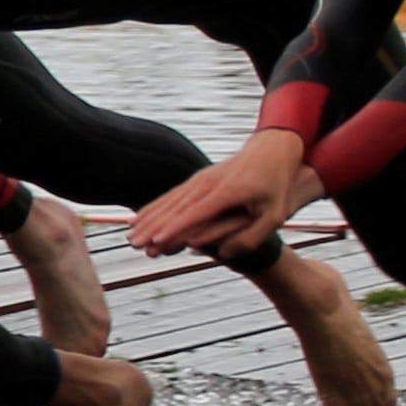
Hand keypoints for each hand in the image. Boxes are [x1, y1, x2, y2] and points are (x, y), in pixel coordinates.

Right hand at [134, 130, 319, 252]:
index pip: (196, 213)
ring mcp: (199, 180)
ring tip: (130, 236)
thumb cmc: (275, 186)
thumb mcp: (276, 215)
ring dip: (148, 219)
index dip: (176, 228)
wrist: (271, 150)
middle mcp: (208, 184)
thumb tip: (223, 255)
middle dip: (153, 227)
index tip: (157, 241)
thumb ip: (252, 237)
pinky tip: (140, 218)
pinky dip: (154, 208)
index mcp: (228, 192)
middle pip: (175, 208)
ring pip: (168, 201)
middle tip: (134, 244)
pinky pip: (171, 195)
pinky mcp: (196, 180)